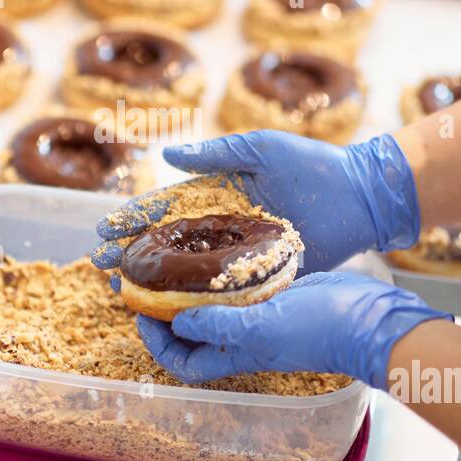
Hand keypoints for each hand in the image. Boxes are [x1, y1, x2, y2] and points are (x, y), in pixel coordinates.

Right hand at [91, 130, 420, 276]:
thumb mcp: (261, 149)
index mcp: (217, 193)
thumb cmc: (312, 165)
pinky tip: (169, 311)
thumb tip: (166, 155)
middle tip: (100, 265)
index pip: (165, 207)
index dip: (133, 218)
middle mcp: (223, 226)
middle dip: (132, 253)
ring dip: (155, 282)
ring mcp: (240, 254)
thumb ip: (216, 153)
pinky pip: (225, 292)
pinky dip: (197, 302)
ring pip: (189, 271)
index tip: (102, 229)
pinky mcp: (262, 277)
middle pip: (169, 243)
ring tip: (122, 291)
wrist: (361, 196)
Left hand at [136, 272, 449, 388]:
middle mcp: (243, 336)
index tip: (139, 312)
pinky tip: (214, 244)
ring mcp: (261, 313)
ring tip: (173, 257)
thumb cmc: (317, 331)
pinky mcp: (278, 291)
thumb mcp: (260, 329)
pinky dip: (223, 269)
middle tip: (146, 277)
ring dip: (191, 284)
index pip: (183, 360)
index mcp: (236, 353)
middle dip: (166, 307)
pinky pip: (240, 282)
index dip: (156, 342)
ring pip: (214, 302)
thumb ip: (217, 326)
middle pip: (193, 329)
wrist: (368, 317)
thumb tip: (175, 321)